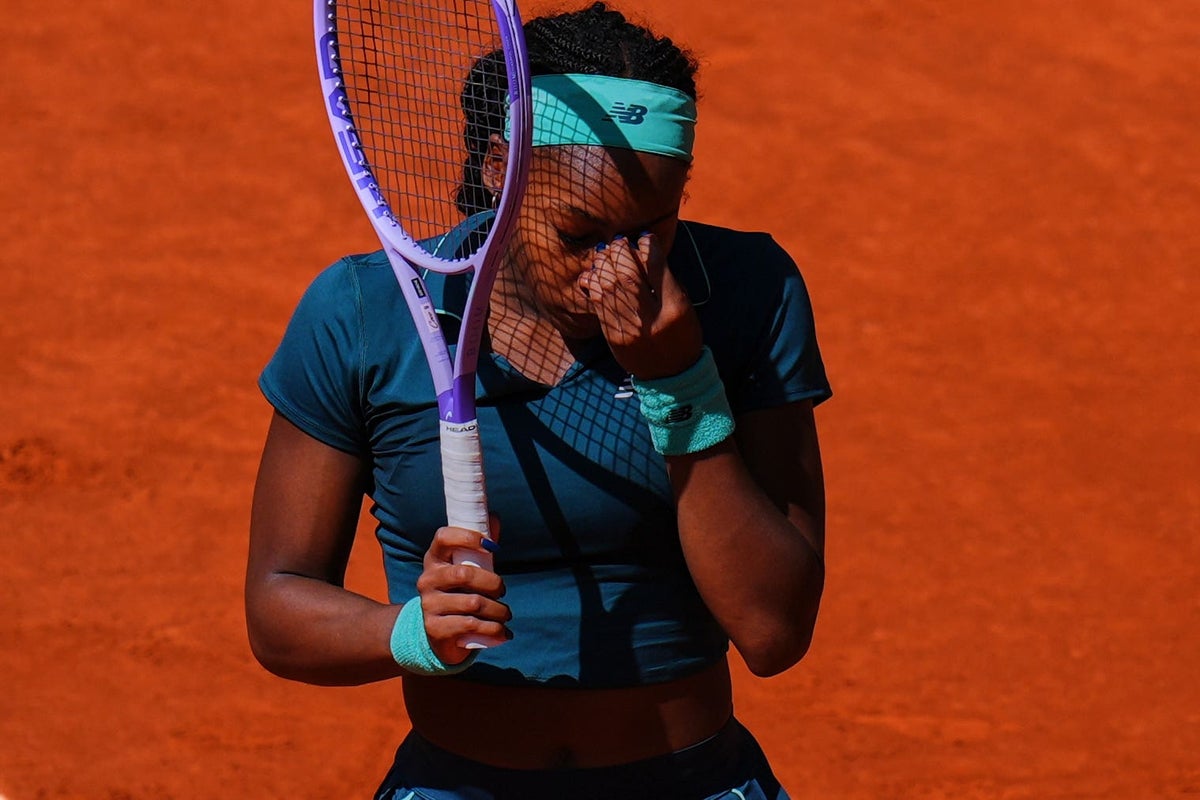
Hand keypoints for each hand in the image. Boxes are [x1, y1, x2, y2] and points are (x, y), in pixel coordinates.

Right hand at [417, 522, 511, 662]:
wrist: (438, 634)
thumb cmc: (459, 593)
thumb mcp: (467, 569)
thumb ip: (480, 546)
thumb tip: (493, 518)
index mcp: (434, 559)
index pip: (443, 537)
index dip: (467, 537)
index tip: (491, 546)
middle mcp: (427, 580)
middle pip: (464, 574)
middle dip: (493, 583)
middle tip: (502, 590)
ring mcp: (429, 605)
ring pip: (474, 603)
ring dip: (498, 610)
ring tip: (505, 614)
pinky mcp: (435, 629)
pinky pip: (472, 625)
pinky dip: (494, 629)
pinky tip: (502, 631)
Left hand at [578, 232, 702, 378]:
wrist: (670, 376)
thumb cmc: (681, 335)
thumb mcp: (684, 307)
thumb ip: (667, 281)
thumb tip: (645, 252)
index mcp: (674, 309)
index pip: (658, 269)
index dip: (649, 247)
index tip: (645, 237)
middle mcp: (650, 318)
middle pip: (628, 275)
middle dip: (621, 252)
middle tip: (620, 242)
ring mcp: (628, 328)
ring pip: (609, 286)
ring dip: (604, 263)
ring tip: (607, 253)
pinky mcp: (611, 335)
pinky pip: (597, 303)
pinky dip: (593, 283)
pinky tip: (595, 273)